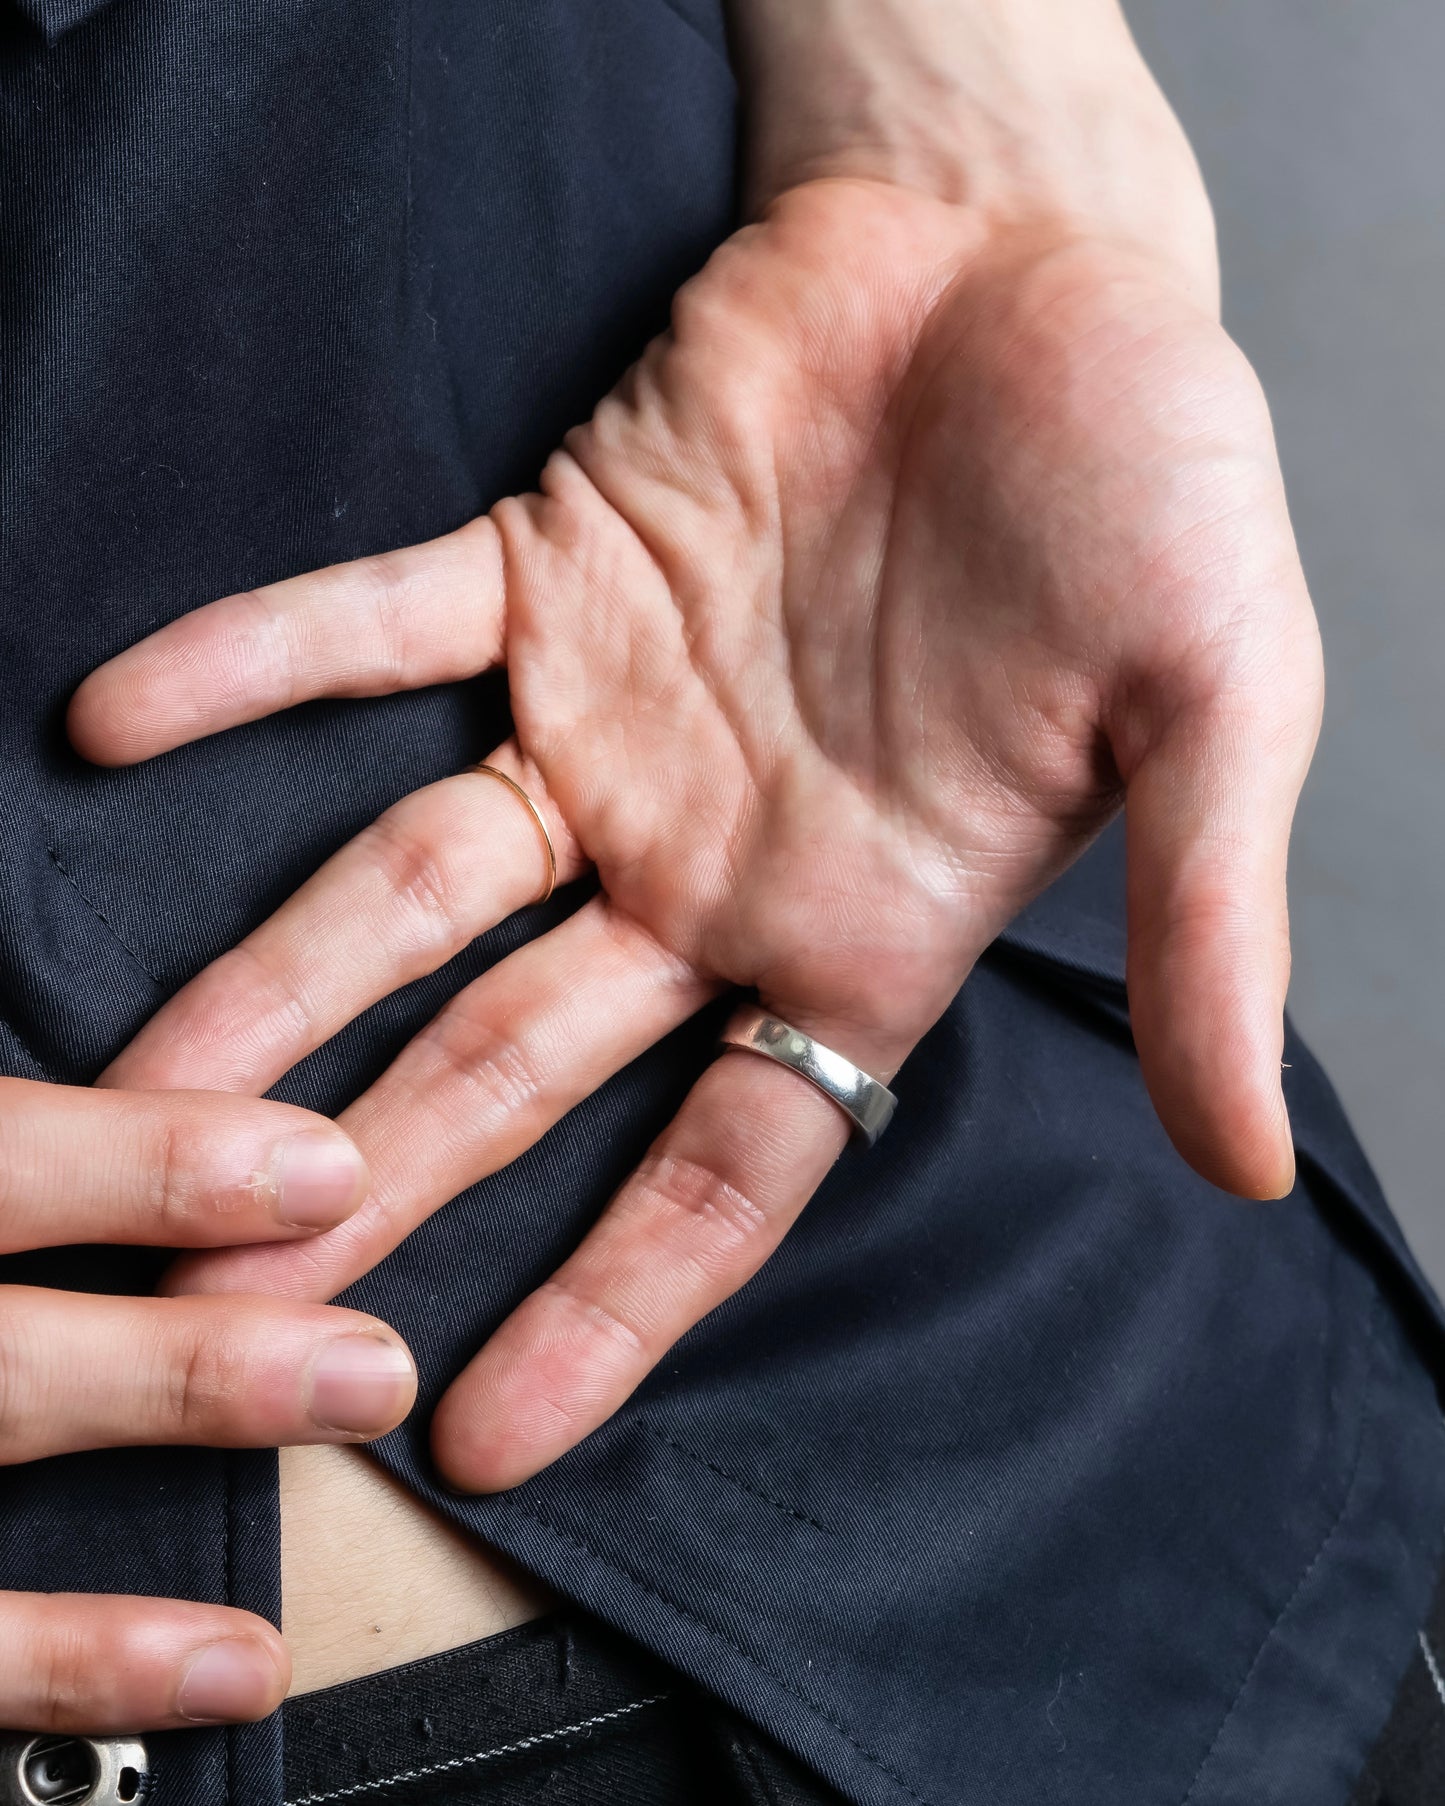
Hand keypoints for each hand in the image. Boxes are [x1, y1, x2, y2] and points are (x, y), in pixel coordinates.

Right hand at [0, 1081, 415, 1730]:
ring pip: (0, 1417)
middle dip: (206, 1310)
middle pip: (13, 1332)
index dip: (158, 1157)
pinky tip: (247, 1666)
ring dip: (188, 1405)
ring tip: (369, 1389)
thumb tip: (160, 1100)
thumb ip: (19, 1151)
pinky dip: (95, 1664)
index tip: (328, 1165)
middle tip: (384, 1313)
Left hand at [69, 172, 1321, 1493]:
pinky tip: (114, 718)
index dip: (610, 1304)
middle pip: (514, 1061)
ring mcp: (611, 724)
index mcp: (863, 929)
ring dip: (275, 976)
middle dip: (376, 1179)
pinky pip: (374, 628)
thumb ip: (1207, 931)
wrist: (1033, 261)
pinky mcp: (548, 566)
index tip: (479, 1433)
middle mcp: (711, 863)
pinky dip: (253, 663)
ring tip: (131, 1085)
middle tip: (222, 1311)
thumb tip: (1250, 1161)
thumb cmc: (1156, 485)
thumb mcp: (1220, 710)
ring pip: (411, 881)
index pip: (722, 1169)